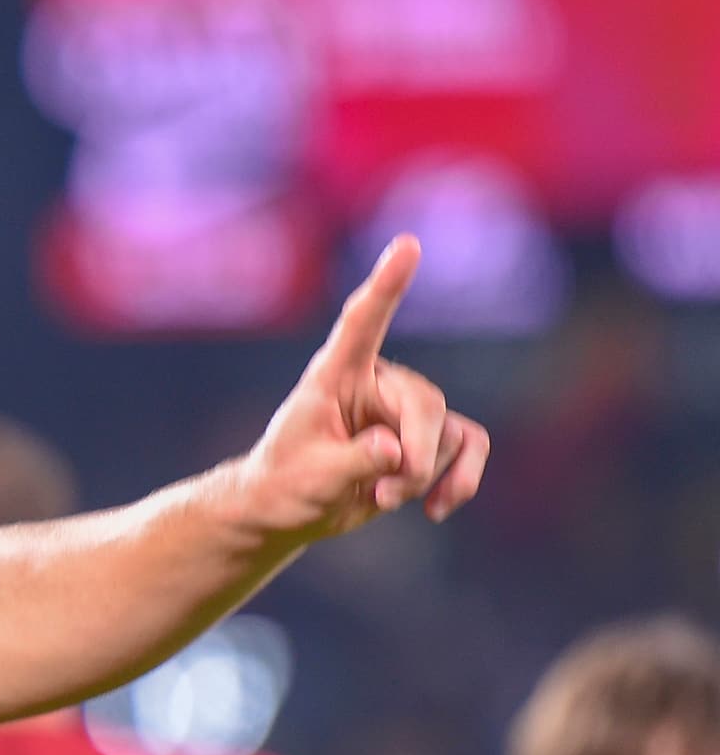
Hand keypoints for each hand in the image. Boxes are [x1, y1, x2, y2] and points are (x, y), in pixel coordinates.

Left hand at [238, 236, 489, 541]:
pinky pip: (469, 447)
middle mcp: (373, 381)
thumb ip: (355, 462)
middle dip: (418, 455)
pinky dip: (461, 480)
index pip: (362, 323)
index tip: (407, 245)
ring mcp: (404, 408)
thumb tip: (398, 451)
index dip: (386, 285)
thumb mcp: (311, 479)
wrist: (288, 509)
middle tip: (389, 494)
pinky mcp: (427, 437)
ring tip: (383, 499)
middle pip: (424, 403)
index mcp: (332, 375)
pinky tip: (437, 509)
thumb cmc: (285, 484)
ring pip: (448, 432)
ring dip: (425, 476)